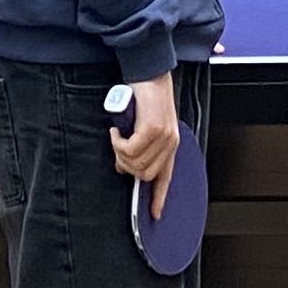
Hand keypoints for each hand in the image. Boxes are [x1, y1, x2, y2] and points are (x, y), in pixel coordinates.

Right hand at [109, 75, 181, 209]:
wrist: (150, 73)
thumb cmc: (146, 96)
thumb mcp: (146, 123)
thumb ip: (140, 145)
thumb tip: (125, 166)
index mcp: (171, 144)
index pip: (167, 178)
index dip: (160, 198)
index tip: (155, 214)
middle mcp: (170, 143)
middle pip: (146, 174)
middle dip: (127, 168)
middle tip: (117, 152)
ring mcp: (162, 137)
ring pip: (136, 163)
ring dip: (121, 155)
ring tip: (116, 139)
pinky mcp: (152, 129)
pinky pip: (130, 149)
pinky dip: (118, 143)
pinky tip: (116, 132)